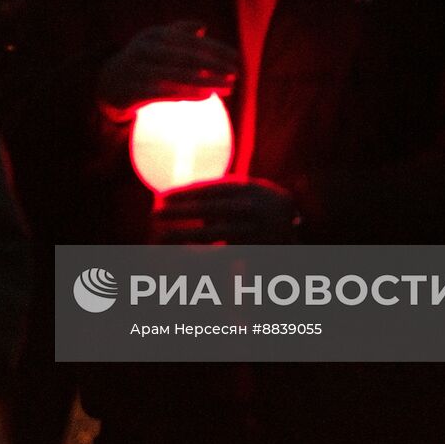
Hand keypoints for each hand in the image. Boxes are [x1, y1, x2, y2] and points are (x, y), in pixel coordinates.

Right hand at [96, 20, 239, 120]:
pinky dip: (186, 94)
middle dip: (213, 65)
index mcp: (155, 35)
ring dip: (205, 81)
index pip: (190, 40)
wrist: (109, 82)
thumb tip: (203, 26)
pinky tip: (206, 96)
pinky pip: (164, 93)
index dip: (214, 48)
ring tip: (227, 87)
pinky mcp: (134, 90)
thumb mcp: (156, 40)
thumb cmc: (142, 58)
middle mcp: (146, 49)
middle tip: (236, 73)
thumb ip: (179, 32)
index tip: (236, 56)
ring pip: (177, 75)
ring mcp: (139, 70)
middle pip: (186, 57)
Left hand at [152, 178, 299, 244]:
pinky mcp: (252, 251)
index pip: (208, 189)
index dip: (183, 192)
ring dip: (183, 235)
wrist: (291, 230)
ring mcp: (252, 230)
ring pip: (211, 234)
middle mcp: (249, 208)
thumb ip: (215, 194)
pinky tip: (182, 255)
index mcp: (246, 188)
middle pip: (206, 210)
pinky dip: (200, 255)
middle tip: (154, 213)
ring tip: (160, 236)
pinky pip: (220, 255)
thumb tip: (178, 195)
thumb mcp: (240, 192)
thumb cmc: (256, 205)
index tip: (161, 196)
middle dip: (178, 212)